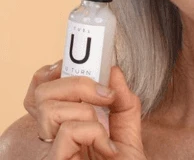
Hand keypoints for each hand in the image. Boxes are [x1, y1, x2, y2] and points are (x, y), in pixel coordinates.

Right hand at [24, 60, 146, 158]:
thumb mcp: (129, 129)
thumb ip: (123, 99)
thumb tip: (112, 69)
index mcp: (66, 123)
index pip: (41, 88)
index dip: (54, 71)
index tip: (81, 66)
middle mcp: (53, 136)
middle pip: (41, 91)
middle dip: (77, 83)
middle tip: (104, 95)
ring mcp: (51, 151)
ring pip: (49, 107)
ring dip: (86, 110)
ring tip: (104, 129)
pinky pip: (68, 131)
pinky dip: (95, 132)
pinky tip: (107, 149)